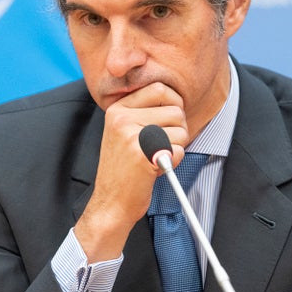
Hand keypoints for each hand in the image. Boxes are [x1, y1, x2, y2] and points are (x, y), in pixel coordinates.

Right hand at [74, 82, 187, 261]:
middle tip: (165, 142)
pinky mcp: (142, 153)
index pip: (160, 88)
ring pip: (181, 129)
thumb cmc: (124, 169)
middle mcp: (122, 118)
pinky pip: (178, 149)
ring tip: (157, 156)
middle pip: (175, 108)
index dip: (174, 103)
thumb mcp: (124, 131)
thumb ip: (144, 111)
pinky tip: (157, 166)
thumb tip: (176, 98)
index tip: (169, 120)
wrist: (110, 202)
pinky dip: (175, 160)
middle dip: (179, 127)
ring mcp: (131, 134)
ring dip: (177, 145)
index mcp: (118, 108)